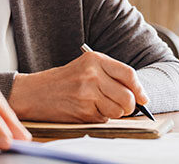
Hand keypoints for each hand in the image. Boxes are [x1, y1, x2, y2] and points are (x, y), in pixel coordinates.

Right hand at [8, 50, 148, 122]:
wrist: (35, 92)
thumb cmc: (64, 80)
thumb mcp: (86, 67)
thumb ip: (111, 75)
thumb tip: (138, 94)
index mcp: (95, 60)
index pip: (129, 74)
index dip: (139, 89)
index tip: (143, 98)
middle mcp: (92, 75)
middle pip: (127, 96)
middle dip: (129, 106)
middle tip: (124, 106)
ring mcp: (87, 94)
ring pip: (118, 110)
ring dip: (115, 113)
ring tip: (102, 106)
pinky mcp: (83, 111)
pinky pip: (104, 118)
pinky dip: (101, 117)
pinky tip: (89, 110)